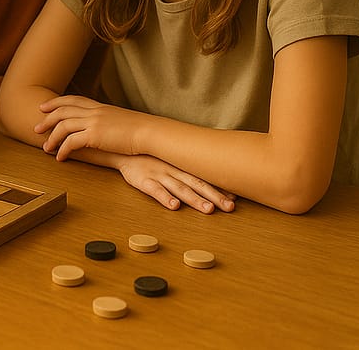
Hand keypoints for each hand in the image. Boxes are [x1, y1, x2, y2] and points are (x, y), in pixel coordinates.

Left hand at [36, 95, 145, 159]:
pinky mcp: (95, 136)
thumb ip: (107, 120)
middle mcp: (94, 112)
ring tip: (45, 148)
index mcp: (99, 107)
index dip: (56, 102)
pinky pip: (71, 142)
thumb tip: (101, 126)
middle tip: (36, 129)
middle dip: (46, 119)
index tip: (44, 106)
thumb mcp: (120, 120)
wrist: (150, 133)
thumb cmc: (140, 130)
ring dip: (51, 137)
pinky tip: (60, 158)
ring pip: (63, 126)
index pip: (72, 100)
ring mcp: (93, 122)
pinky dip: (63, 150)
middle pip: (62, 111)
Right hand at [115, 154, 235, 213]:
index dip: (220, 188)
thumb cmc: (150, 157)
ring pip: (180, 188)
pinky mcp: (143, 181)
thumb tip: (209, 182)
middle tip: (230, 207)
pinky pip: (155, 190)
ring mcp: (158, 175)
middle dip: (215, 196)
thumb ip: (185, 170)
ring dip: (194, 199)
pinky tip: (174, 206)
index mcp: (181, 166)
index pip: (204, 178)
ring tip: (208, 209)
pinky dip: (165, 198)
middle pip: (197, 184)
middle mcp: (173, 170)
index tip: (236, 197)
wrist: (123, 149)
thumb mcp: (169, 159)